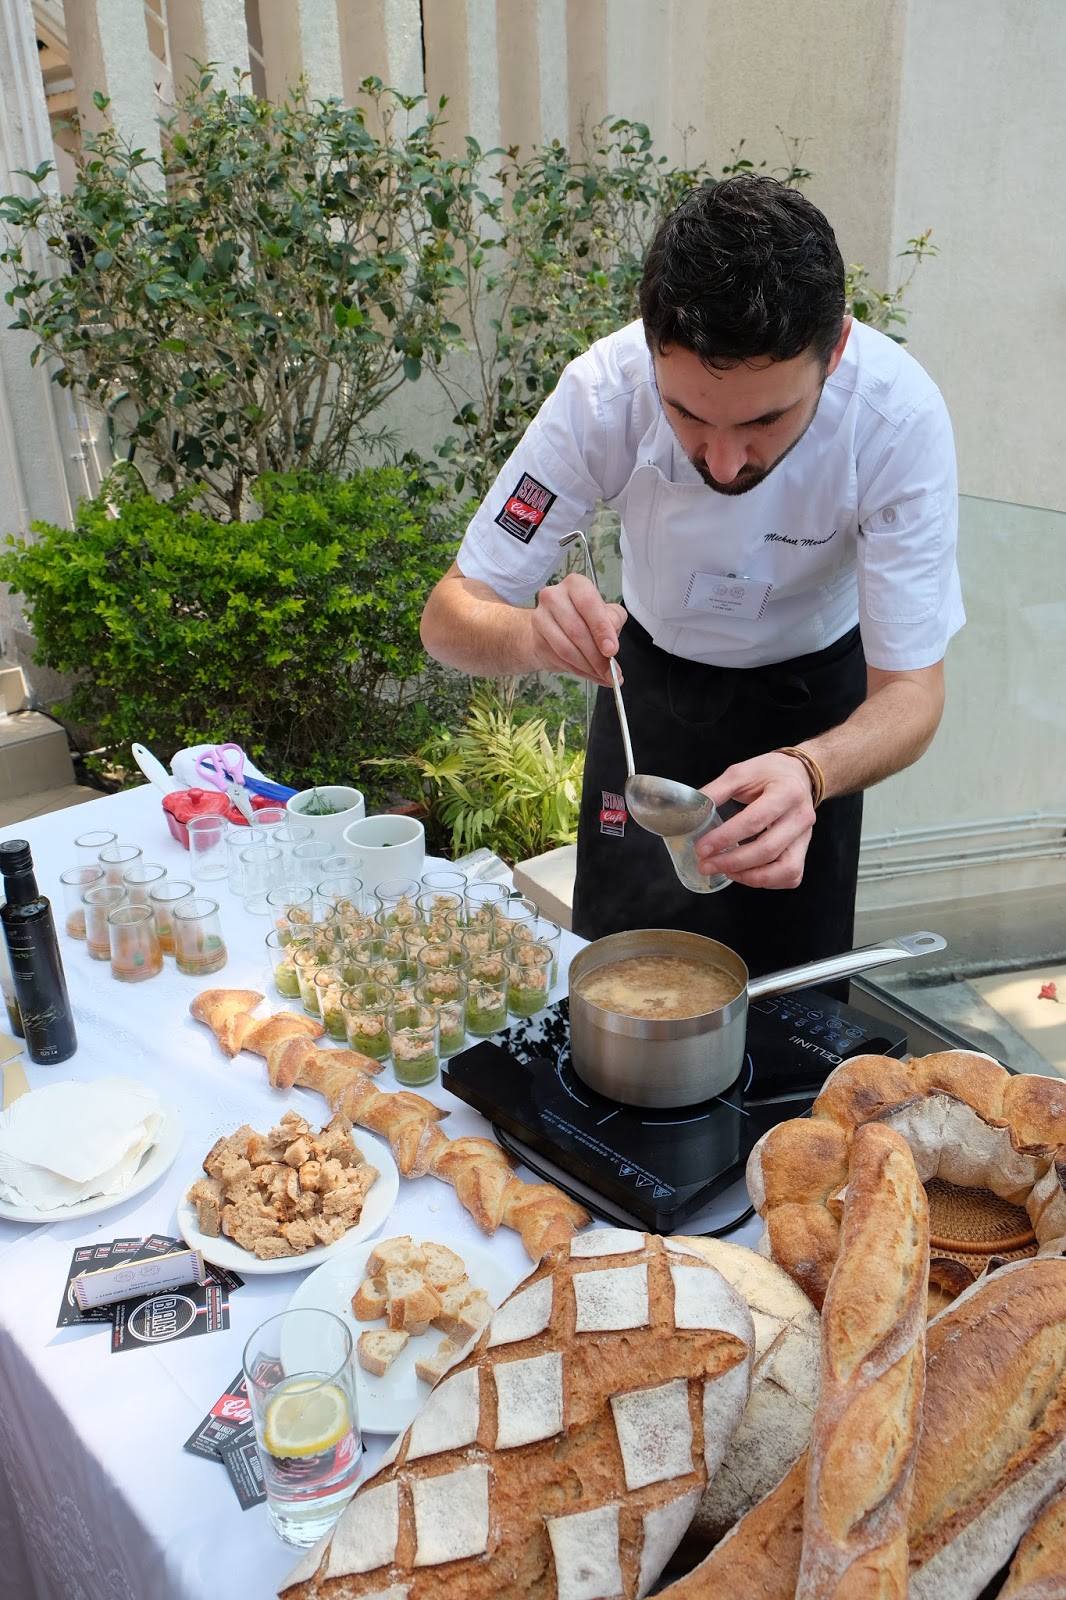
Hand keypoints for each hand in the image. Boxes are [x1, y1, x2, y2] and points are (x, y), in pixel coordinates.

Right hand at [530, 574, 627, 685]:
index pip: (587, 603)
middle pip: (576, 630)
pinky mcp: (536, 639)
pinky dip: (577, 670)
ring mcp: (540, 617)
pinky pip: (558, 659)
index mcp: (575, 584)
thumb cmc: (585, 617)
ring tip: (602, 675)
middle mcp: (553, 596)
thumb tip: (611, 645)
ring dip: (587, 666)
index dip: (601, 629)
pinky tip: (588, 673)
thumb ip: (613, 622)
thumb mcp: (607, 614)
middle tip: (611, 672)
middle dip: (596, 656)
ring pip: (565, 648)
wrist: (555, 627)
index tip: (612, 650)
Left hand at [694, 752, 817, 889]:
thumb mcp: (741, 773)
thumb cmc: (768, 773)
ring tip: (725, 871)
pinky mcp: (804, 851)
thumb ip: (716, 791)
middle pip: (768, 850)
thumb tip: (692, 812)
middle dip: (732, 862)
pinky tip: (745, 873)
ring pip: (785, 870)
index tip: (701, 848)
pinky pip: (791, 876)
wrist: (799, 775)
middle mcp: (800, 817)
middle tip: (706, 865)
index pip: (754, 821)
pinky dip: (767, 881)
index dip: (725, 838)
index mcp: (786, 792)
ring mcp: (805, 837)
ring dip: (751, 877)